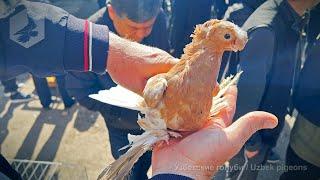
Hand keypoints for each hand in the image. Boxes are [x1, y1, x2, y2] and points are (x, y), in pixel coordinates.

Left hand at [107, 33, 177, 93]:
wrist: (110, 51)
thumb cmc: (124, 68)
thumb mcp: (139, 86)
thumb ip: (152, 95)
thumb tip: (161, 103)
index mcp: (166, 63)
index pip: (183, 76)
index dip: (183, 88)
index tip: (180, 98)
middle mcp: (165, 56)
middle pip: (176, 74)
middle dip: (173, 86)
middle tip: (169, 98)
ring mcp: (158, 54)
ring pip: (167, 71)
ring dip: (164, 81)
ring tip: (160, 92)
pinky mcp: (151, 55)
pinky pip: (160, 67)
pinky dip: (158, 75)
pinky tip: (152, 83)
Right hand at [152, 86, 277, 178]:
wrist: (177, 169)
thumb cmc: (204, 157)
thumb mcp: (230, 139)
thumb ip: (249, 126)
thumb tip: (273, 119)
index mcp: (215, 126)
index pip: (225, 106)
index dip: (228, 94)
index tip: (229, 82)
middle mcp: (200, 124)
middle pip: (203, 102)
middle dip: (204, 89)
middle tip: (203, 74)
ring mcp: (182, 124)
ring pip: (185, 105)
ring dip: (185, 94)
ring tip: (184, 79)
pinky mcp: (168, 125)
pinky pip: (168, 111)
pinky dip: (168, 103)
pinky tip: (168, 91)